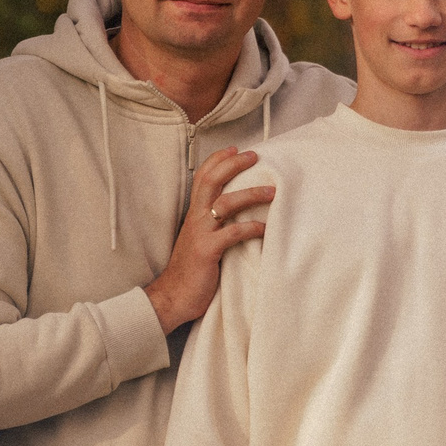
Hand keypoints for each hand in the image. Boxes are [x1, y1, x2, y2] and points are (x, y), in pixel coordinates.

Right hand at [146, 149, 275, 332]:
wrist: (173, 296)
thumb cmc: (191, 269)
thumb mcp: (200, 239)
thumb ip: (213, 223)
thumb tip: (236, 212)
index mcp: (194, 213)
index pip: (202, 176)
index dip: (218, 160)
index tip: (237, 149)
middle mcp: (196, 218)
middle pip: (211, 180)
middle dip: (233, 164)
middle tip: (255, 156)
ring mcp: (201, 233)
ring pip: (225, 203)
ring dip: (250, 194)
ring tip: (272, 191)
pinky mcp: (207, 251)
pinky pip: (232, 234)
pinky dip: (251, 228)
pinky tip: (265, 228)